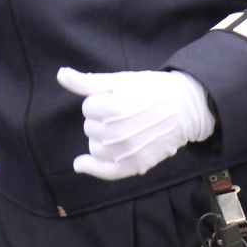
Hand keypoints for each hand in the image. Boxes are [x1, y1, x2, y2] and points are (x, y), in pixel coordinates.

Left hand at [56, 67, 214, 180]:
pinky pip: (105, 172)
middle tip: (125, 112)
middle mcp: (117, 134)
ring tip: (123, 129)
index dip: (101, 100)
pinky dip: (92, 167)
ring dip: (101, 139)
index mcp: (112, 109)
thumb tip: (61, 75)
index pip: (88, 107)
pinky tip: (81, 163)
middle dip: (101, 119)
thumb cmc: (153, 89)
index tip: (119, 98)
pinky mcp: (135, 166)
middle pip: (90, 127)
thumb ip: (87, 82)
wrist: (186, 108)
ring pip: (95, 148)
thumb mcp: (121, 80)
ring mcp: (126, 153)